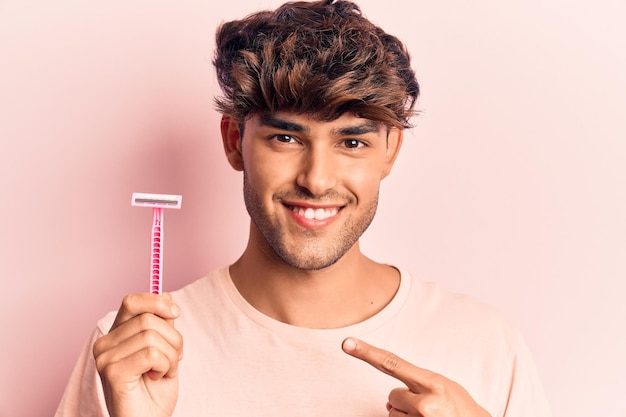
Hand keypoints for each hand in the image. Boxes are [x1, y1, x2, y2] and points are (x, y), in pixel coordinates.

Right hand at [93, 293, 182, 416]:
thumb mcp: (165, 348)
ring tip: (163, 371)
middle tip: (172, 358)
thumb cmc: (155, 389)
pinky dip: (164, 365)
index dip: (156, 302)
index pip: (132, 302)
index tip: (175, 313)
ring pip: (152, 336)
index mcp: (116, 335)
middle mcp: (104, 344)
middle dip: (173, 338)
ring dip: (170, 355)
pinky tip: (156, 377)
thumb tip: (166, 295)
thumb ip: (162, 324)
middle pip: (148, 318)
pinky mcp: (111, 372)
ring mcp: (105, 358)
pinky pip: (151, 354)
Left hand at [342, 338, 490, 416]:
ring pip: (394, 414)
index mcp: (433, 383)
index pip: (392, 363)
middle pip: (393, 396)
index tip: (346, 343)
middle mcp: (425, 403)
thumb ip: (415, 387)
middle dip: (405, 402)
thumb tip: (389, 403)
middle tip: (429, 408)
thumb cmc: (460, 410)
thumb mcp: (443, 389)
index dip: (366, 352)